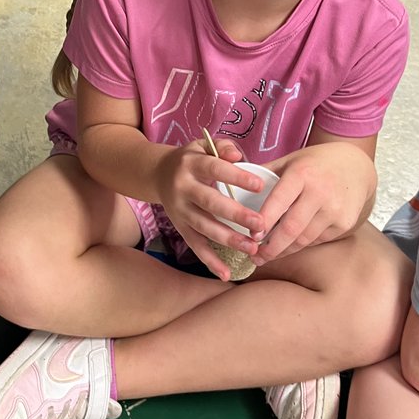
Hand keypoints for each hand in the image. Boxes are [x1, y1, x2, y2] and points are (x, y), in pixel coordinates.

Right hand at [154, 137, 269, 280]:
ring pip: (203, 227)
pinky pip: (195, 246)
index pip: (215, 169)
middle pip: (209, 202)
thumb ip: (222, 147)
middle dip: (235, 215)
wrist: (158, 173)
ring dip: (228, 239)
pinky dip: (210, 261)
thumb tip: (236, 156)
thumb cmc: (192, 159)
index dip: (236, 177)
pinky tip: (226, 274)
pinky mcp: (180, 227)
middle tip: (259, 225)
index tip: (259, 185)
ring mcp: (180, 210)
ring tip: (252, 248)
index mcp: (191, 164)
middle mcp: (183, 188)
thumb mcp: (203, 145)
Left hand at [249, 142, 376, 265]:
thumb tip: (232, 183)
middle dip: (271, 248)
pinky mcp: (345, 223)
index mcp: (301, 174)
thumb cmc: (316, 163)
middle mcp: (320, 193)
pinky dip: (301, 245)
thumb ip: (265, 174)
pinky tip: (290, 246)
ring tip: (267, 255)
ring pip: (304, 239)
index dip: (263, 222)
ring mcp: (335, 210)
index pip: (278, 201)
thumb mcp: (290, 160)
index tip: (250, 236)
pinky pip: (317, 240)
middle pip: (291, 228)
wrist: (357, 166)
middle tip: (255, 257)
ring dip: (284, 250)